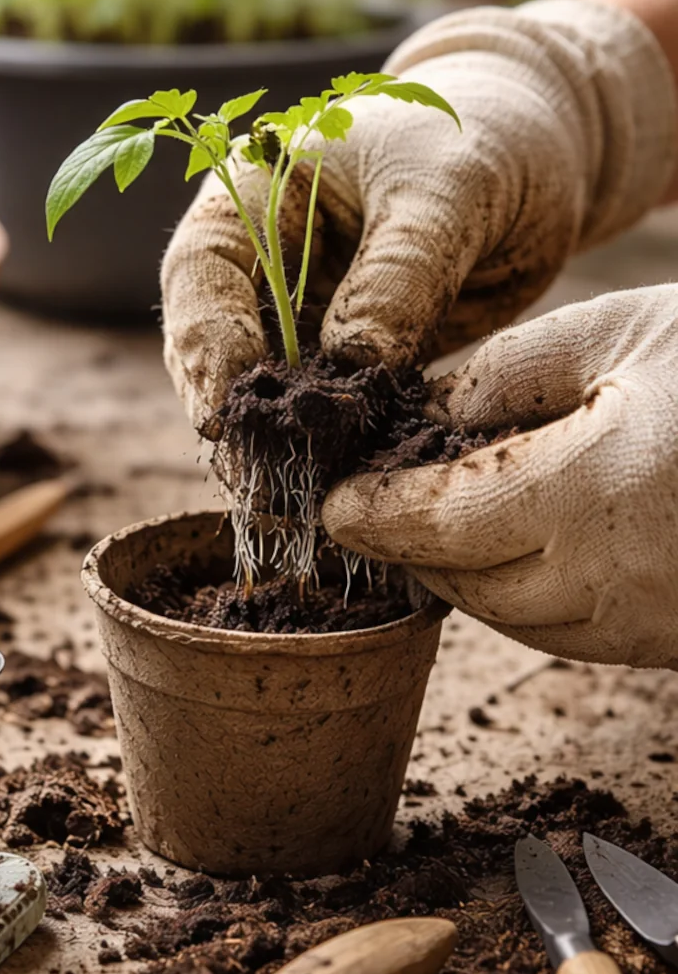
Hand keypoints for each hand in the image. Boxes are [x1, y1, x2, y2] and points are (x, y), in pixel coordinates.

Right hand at [161, 0, 675, 437]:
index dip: (204, 339)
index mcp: (255, 194)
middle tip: (252, 475)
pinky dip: (325, 447)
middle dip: (230, 409)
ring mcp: (298, 317)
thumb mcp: (447, 190)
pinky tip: (335, 482)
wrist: (534, 154)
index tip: (227, 405)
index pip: (200, 270)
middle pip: (210, 343)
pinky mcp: (341, 360)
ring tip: (286, 494)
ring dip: (270, 440)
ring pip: (259, 389)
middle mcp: (259, 263)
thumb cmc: (483, 137)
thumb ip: (397, 273)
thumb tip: (351, 365)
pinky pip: (320, 411)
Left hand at [322, 285, 677, 668]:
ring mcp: (648, 624)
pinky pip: (563, 631)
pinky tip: (506, 548)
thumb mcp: (622, 331)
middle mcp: (613, 579)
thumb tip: (424, 408)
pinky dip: (517, 593)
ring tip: (426, 526)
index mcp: (593, 493)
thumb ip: (508, 370)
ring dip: (456, 575)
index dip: (372, 517)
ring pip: (507, 616)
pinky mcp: (671, 641)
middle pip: (461, 581)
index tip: (329, 505)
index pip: (439, 524)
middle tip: (365, 512)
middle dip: (404, 548)